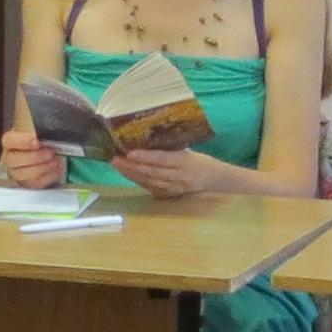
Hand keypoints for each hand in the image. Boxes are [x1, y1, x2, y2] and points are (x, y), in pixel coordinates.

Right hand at [0, 129, 61, 186]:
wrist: (50, 156)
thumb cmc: (43, 143)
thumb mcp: (42, 134)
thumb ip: (42, 133)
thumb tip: (49, 135)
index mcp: (10, 143)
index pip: (9, 140)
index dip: (22, 141)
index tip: (37, 141)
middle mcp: (10, 159)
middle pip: (13, 160)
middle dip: (34, 157)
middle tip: (49, 153)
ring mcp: (17, 174)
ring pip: (23, 174)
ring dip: (42, 168)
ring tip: (55, 161)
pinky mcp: (28, 184)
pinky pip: (35, 183)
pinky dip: (49, 176)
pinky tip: (57, 169)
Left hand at [119, 140, 235, 198]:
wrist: (215, 179)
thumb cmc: (200, 160)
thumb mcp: (189, 150)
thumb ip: (170, 146)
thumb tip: (146, 136)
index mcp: (185, 162)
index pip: (163, 159)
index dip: (146, 157)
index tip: (130, 153)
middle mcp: (179, 177)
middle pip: (152, 172)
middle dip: (132, 167)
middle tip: (116, 159)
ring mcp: (175, 188)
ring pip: (150, 182)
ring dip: (132, 174)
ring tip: (118, 165)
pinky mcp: (171, 195)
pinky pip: (151, 188)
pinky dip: (138, 181)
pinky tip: (128, 175)